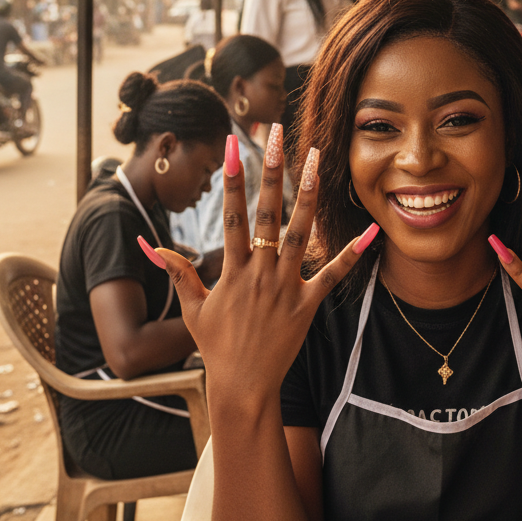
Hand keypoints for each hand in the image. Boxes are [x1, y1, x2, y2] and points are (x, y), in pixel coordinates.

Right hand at [146, 129, 376, 406]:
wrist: (243, 386)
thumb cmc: (216, 347)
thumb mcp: (193, 309)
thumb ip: (178, 273)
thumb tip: (150, 246)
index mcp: (232, 271)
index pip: (231, 216)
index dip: (231, 179)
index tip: (232, 146)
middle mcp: (260, 272)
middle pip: (267, 213)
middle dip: (271, 170)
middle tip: (276, 134)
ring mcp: (285, 287)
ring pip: (300, 232)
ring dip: (308, 193)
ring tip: (317, 158)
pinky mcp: (308, 304)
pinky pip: (333, 275)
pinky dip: (353, 254)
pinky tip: (371, 231)